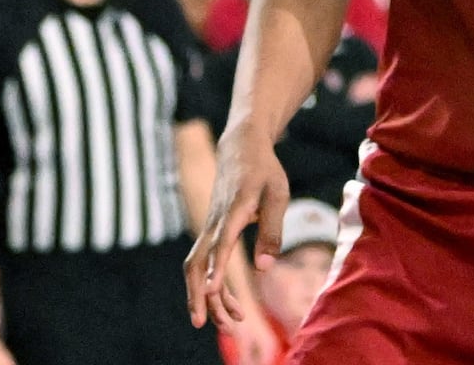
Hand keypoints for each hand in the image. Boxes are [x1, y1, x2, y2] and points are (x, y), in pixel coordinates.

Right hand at [183, 128, 293, 328]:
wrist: (240, 148)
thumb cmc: (264, 171)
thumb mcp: (278, 195)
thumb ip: (272, 232)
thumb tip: (265, 268)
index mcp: (234, 211)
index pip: (220, 244)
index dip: (216, 268)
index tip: (211, 292)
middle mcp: (215, 223)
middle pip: (196, 263)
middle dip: (199, 296)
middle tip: (207, 324)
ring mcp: (209, 227)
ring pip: (196, 267)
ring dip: (206, 297)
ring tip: (229, 324)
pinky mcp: (210, 231)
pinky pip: (203, 262)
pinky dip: (212, 284)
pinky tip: (228, 302)